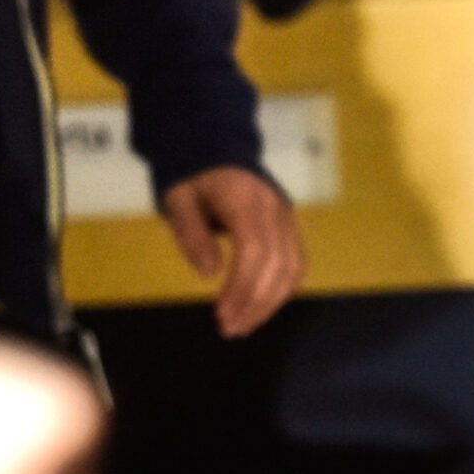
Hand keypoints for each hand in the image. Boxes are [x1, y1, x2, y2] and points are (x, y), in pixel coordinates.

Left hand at [161, 165, 303, 337]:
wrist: (214, 144)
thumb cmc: (192, 174)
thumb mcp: (178, 197)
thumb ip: (191, 232)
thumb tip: (209, 273)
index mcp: (245, 199)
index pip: (254, 251)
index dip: (242, 287)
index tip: (222, 314)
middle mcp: (274, 209)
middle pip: (277, 264)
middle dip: (256, 302)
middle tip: (230, 329)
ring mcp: (286, 216)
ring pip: (292, 267)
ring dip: (270, 302)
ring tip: (244, 326)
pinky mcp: (289, 224)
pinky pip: (296, 262)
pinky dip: (282, 289)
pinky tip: (261, 307)